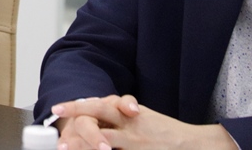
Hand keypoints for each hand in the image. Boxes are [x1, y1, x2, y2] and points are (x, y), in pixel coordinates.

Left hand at [52, 96, 236, 149]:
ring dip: (85, 145)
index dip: (76, 107)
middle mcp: (129, 125)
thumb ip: (117, 115)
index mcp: (126, 112)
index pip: (97, 105)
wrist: (195, 144)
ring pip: (104, 141)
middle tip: (59, 138)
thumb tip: (89, 112)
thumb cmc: (163, 131)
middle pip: (98, 118)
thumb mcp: (140, 117)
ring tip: (67, 148)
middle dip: (77, 125)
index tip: (57, 109)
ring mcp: (136, 142)